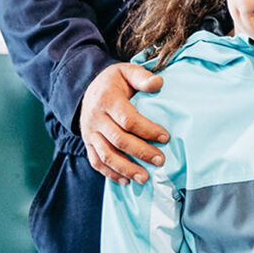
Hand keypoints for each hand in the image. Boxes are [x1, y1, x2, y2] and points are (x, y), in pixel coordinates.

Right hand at [79, 63, 170, 183]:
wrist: (89, 88)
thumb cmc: (114, 81)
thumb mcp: (127, 71)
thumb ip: (142, 77)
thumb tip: (159, 83)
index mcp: (106, 99)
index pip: (128, 119)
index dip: (147, 130)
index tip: (165, 137)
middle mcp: (95, 118)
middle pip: (118, 140)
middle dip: (141, 152)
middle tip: (160, 160)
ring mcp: (89, 133)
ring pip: (106, 155)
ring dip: (125, 169)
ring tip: (145, 178)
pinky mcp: (87, 143)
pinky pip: (96, 162)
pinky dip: (110, 174)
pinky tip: (126, 181)